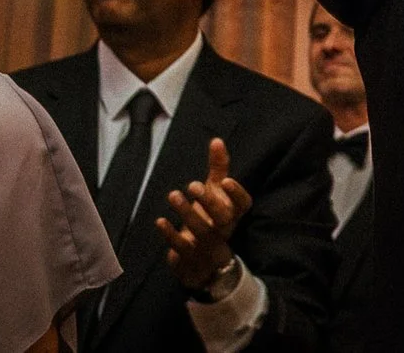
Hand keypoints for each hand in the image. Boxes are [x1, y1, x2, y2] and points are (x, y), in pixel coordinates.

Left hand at [157, 137, 253, 293]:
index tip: (227, 181)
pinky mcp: (189, 255)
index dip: (237, 194)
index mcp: (233, 213)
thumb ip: (219, 168)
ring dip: (187, 213)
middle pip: (223, 217)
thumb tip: (217, 140)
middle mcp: (223, 229)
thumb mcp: (216, 193)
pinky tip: (160, 221)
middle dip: (209, 201)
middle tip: (193, 185)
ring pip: (201, 230)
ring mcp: (206, 244)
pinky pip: (181, 246)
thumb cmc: (211, 218)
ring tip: (173, 195)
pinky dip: (170, 234)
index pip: (243, 204)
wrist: (203, 263)